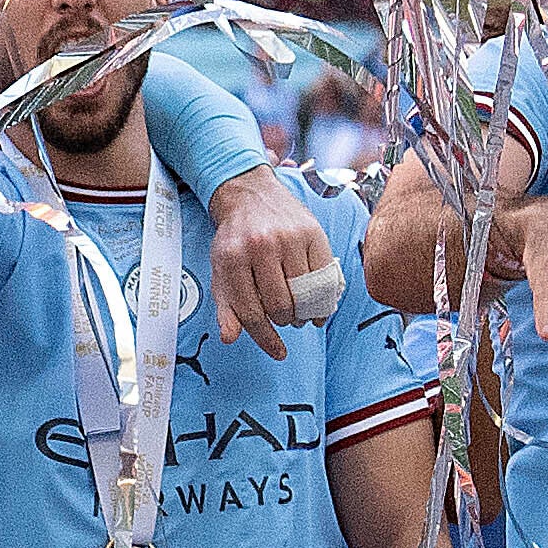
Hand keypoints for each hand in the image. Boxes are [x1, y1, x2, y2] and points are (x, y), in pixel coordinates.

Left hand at [203, 162, 335, 356]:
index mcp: (233, 258)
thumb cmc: (235, 239)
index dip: (266, 338)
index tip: (278, 353)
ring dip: (305, 310)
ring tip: (300, 309)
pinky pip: (325, 275)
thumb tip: (229, 338)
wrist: (250, 195)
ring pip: (305, 293)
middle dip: (284, 320)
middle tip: (285, 316)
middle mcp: (261, 245)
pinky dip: (326, 296)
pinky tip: (321, 302)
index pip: (251, 312)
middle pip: (281, 305)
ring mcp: (289, 237)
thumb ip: (225, 306)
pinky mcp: (312, 232)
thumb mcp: (221, 270)